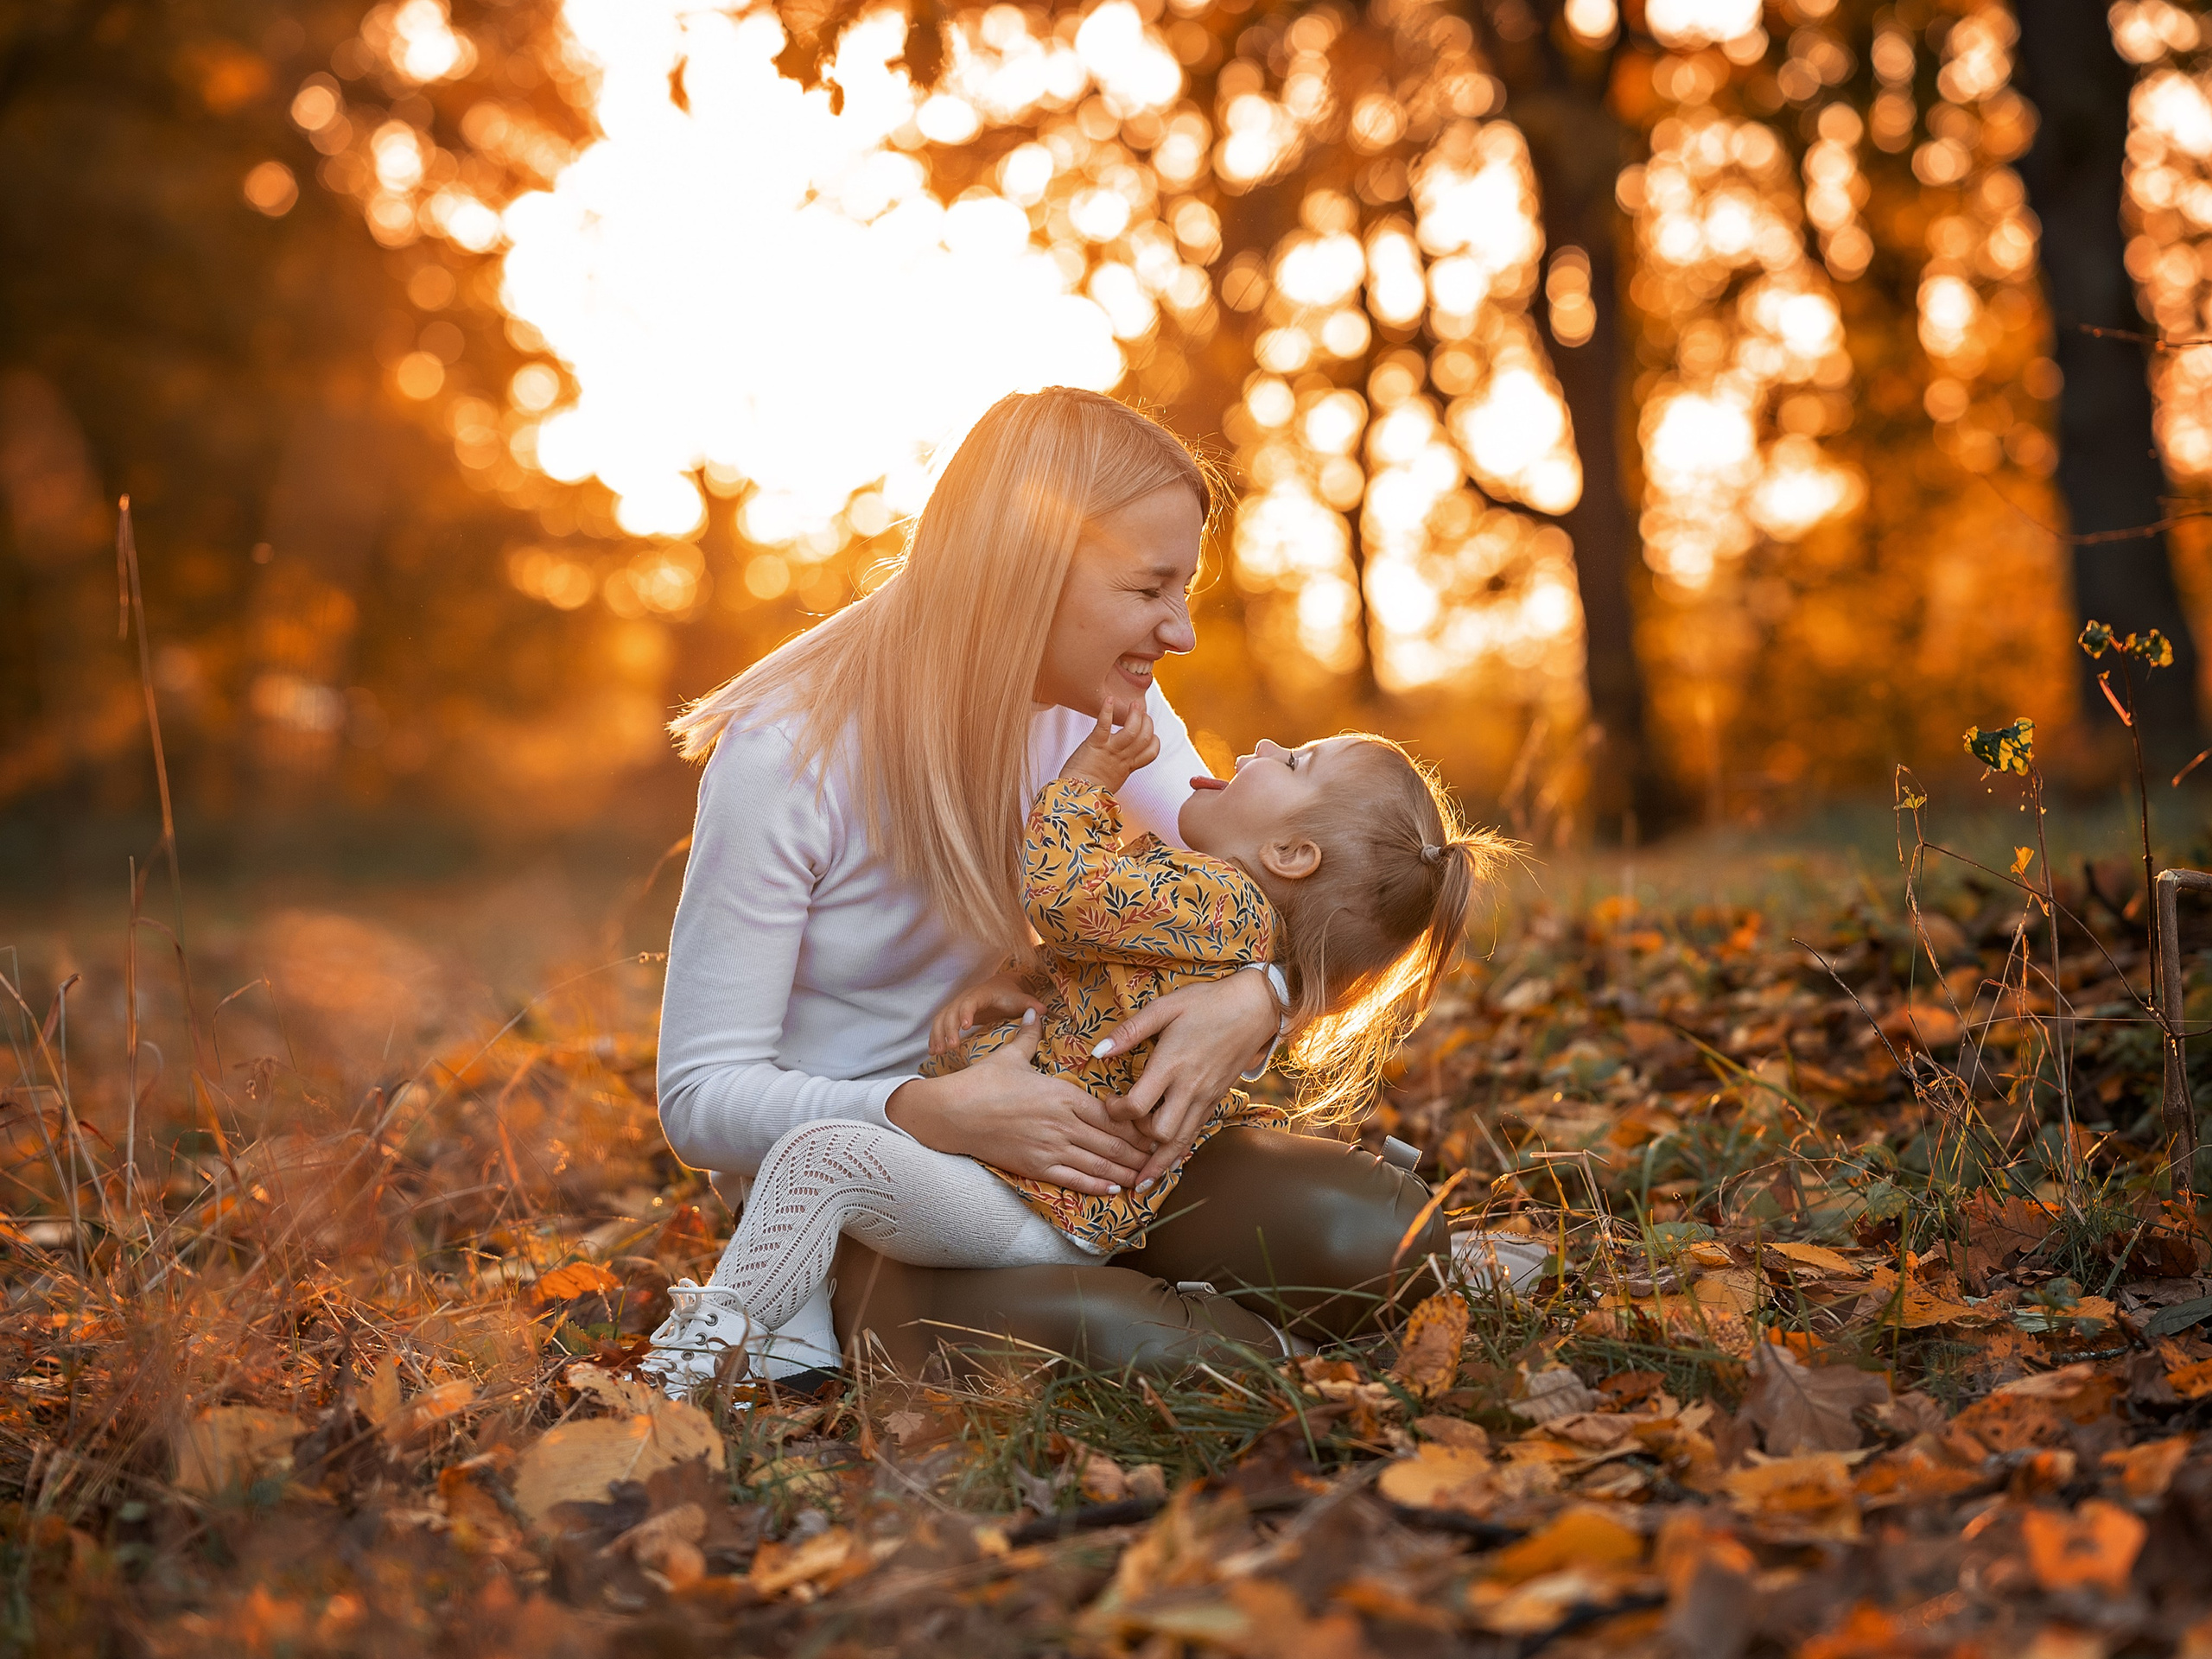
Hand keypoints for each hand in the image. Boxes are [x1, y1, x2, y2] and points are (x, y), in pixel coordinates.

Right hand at [887, 1012, 1155, 1194]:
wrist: (952, 1113)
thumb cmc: (981, 1082)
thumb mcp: (1010, 1055)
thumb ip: (1029, 1036)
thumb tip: (1033, 1012)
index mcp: (1062, 1094)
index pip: (1110, 1112)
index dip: (1135, 1123)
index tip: (1154, 1127)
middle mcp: (1063, 1123)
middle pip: (1111, 1141)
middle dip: (1138, 1151)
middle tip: (1162, 1157)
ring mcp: (1051, 1147)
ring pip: (1098, 1163)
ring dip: (1125, 1171)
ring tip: (1146, 1176)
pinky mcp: (1036, 1166)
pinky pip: (1073, 1179)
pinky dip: (1096, 1185)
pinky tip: (1114, 1189)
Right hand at [929, 971, 1043, 1055]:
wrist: (999, 987)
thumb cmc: (1009, 995)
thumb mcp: (1020, 998)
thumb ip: (1030, 1004)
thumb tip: (1042, 1011)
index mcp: (981, 993)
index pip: (970, 1001)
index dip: (966, 1012)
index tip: (965, 1026)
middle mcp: (965, 998)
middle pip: (951, 1011)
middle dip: (948, 1029)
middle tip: (951, 1047)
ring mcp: (956, 1007)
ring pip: (941, 1018)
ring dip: (937, 1034)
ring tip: (937, 1052)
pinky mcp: (953, 1016)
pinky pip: (939, 1025)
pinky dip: (935, 1037)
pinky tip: (934, 1052)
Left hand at [1059, 693, 1159, 792]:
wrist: (1077, 798)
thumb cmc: (1089, 792)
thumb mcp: (1112, 781)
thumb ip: (1118, 770)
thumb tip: (1119, 767)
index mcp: (1127, 767)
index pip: (1151, 752)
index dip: (1154, 740)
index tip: (1150, 733)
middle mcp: (1123, 758)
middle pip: (1145, 737)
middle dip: (1147, 722)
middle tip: (1142, 711)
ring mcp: (1110, 751)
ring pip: (1131, 730)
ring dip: (1135, 715)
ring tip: (1135, 704)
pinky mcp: (1095, 744)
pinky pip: (1104, 724)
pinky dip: (1108, 711)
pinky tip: (1109, 700)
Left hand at [1092, 970, 1281, 1187]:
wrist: (1255, 1008)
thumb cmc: (1207, 1003)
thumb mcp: (1165, 1007)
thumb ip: (1130, 1031)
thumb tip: (1097, 1051)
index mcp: (1172, 1065)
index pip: (1138, 1106)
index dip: (1116, 1113)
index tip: (1109, 1105)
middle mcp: (1190, 1087)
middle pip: (1161, 1133)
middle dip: (1137, 1140)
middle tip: (1122, 1134)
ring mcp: (1206, 1097)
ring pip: (1182, 1141)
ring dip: (1159, 1162)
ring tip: (1141, 1182)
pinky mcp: (1216, 1099)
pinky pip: (1196, 1132)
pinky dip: (1180, 1150)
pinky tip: (1168, 1159)